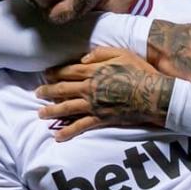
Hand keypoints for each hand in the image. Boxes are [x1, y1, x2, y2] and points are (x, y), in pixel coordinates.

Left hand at [36, 47, 173, 140]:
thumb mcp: (122, 53)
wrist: (153, 95)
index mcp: (94, 71)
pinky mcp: (100, 118)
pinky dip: (68, 132)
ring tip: (40, 114)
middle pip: (63, 89)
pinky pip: (80, 126)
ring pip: (67, 108)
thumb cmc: (140, 72)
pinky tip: (57, 136)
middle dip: (47, 90)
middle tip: (37, 92)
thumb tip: (83, 57)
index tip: (46, 73)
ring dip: (51, 111)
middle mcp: (90, 88)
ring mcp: (94, 105)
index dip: (56, 72)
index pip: (69, 71)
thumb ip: (101, 53)